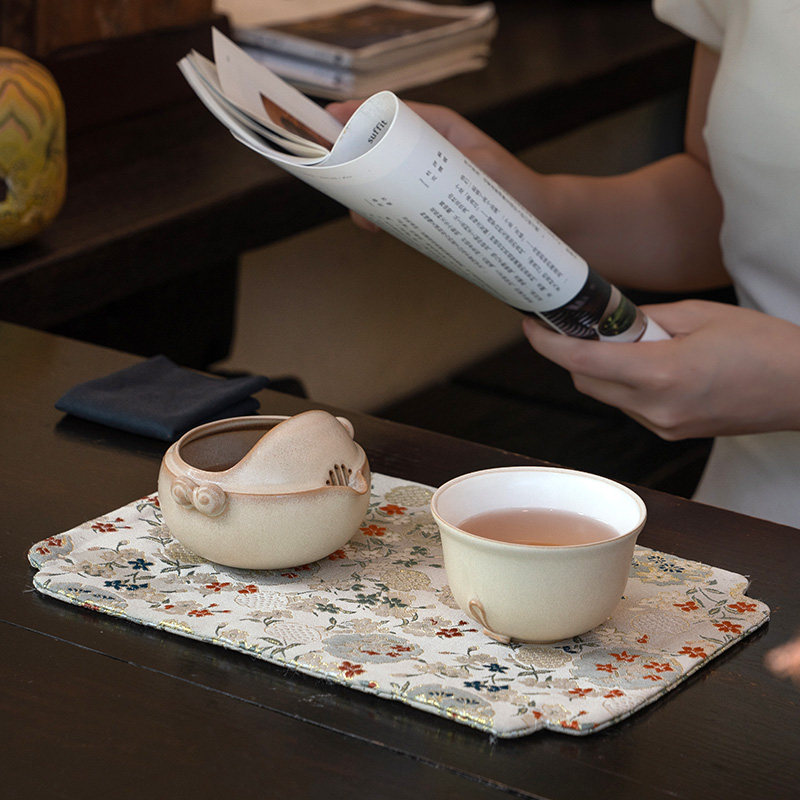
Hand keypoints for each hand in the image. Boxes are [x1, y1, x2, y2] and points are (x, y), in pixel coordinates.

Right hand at [326, 99, 531, 230]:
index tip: (329, 119)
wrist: (536, 216)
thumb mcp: (480, 168)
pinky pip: (394, 202)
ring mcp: (422, 177)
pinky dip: (380, 213)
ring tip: (365, 219)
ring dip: (364, 195)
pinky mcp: (425, 202)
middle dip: (351, 160)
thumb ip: (446, 164)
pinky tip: (376, 227)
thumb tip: (405, 169)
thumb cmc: (513, 187)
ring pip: (380, 178)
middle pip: (376, 146)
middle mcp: (425, 148)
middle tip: (338, 179)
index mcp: (437, 126)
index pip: (389, 110)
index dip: (356, 113)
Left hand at [522, 300, 799, 439]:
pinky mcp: (672, 432)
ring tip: (626, 341)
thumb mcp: (700, 315)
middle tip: (580, 324)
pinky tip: (647, 364)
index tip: (532, 326)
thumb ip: (647, 320)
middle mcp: (655, 408)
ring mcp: (663, 425)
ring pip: (606, 395)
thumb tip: (612, 321)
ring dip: (601, 368)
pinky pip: (630, 406)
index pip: (583, 361)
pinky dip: (624, 384)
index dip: (548, 343)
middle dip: (573, 353)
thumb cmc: (764, 346)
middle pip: (586, 381)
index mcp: (661, 373)